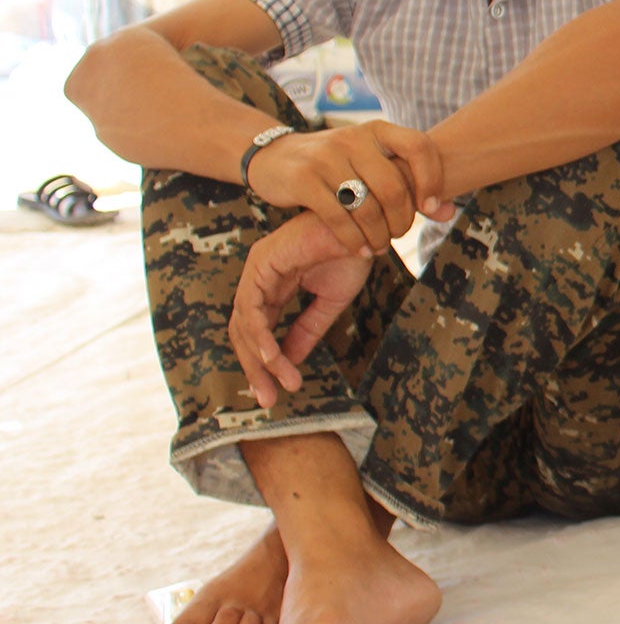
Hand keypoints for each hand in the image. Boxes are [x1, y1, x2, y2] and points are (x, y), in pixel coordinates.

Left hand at [228, 211, 374, 404]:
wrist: (370, 222)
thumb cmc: (354, 252)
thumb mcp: (329, 302)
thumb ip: (306, 330)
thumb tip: (289, 363)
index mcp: (273, 284)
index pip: (259, 330)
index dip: (266, 363)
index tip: (278, 392)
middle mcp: (259, 277)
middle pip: (244, 332)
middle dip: (255, 369)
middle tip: (269, 400)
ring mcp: (257, 269)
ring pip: (244, 325)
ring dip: (261, 360)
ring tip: (281, 385)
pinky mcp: (262, 264)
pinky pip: (252, 310)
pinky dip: (261, 338)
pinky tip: (274, 360)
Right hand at [244, 121, 450, 255]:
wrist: (275, 156)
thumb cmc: (337, 165)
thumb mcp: (371, 163)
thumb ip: (409, 183)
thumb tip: (449, 212)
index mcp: (377, 130)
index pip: (419, 146)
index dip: (432, 179)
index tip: (430, 207)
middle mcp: (353, 138)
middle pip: (393, 186)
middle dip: (402, 219)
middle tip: (398, 234)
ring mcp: (326, 157)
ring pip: (366, 206)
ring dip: (379, 235)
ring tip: (379, 246)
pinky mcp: (303, 179)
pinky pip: (337, 217)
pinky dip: (353, 240)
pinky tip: (359, 249)